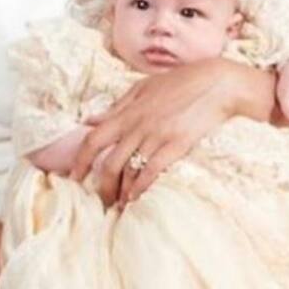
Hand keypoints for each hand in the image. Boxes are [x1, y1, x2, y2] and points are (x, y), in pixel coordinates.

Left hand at [69, 59, 272, 206]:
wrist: (216, 83)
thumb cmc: (179, 83)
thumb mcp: (142, 88)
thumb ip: (116, 106)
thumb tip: (90, 119)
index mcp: (127, 112)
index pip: (93, 139)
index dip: (80, 161)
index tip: (73, 177)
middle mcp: (137, 126)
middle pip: (108, 163)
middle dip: (101, 186)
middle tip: (100, 200)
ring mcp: (156, 136)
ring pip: (128, 170)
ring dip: (121, 192)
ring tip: (119, 205)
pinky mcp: (176, 145)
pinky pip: (152, 171)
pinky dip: (141, 187)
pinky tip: (137, 198)